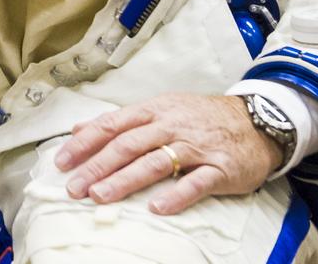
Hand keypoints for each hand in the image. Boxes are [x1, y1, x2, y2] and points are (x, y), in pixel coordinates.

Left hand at [52, 93, 283, 215]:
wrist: (255, 121)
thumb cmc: (199, 118)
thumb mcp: (160, 109)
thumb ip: (121, 121)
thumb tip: (81, 128)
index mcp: (153, 110)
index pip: (111, 125)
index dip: (85, 143)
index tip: (61, 161)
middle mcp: (170, 125)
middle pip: (127, 144)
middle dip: (96, 166)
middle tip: (73, 187)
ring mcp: (194, 147)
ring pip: (155, 162)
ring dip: (124, 180)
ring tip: (100, 196)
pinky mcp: (219, 168)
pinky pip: (195, 183)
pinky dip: (175, 196)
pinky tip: (156, 208)